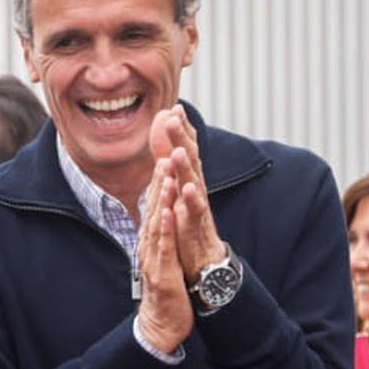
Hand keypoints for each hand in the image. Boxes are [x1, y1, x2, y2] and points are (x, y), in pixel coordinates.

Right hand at [135, 159, 192, 354]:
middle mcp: (148, 246)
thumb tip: (161, 218)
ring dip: (161, 199)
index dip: (158, 183)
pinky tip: (168, 212)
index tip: (163, 158)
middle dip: (158, 182)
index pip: (154, 208)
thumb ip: (161, 238)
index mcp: (150, 242)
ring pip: (156, 224)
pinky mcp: (161, 273)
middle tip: (164, 154)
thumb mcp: (163, 259)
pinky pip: (163, 247)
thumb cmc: (165, 292)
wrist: (161, 325)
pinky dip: (165, 228)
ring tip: (166, 175)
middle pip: (152, 209)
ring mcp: (153, 259)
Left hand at [149, 106, 221, 279]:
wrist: (203, 261)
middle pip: (190, 160)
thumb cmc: (189, 225)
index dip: (180, 130)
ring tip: (178, 149)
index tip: (173, 107)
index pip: (186, 151)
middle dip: (182, 138)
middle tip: (173, 117)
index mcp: (188, 181)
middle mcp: (195, 189)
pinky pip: (196, 212)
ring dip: (186, 166)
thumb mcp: (177, 195)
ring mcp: (198, 207)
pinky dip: (192, 199)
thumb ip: (170, 170)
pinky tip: (186, 188)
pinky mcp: (198, 227)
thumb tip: (164, 146)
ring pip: (193, 182)